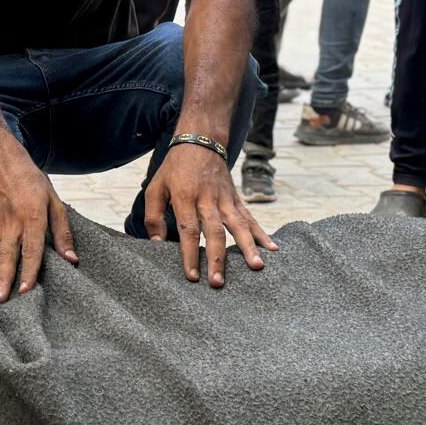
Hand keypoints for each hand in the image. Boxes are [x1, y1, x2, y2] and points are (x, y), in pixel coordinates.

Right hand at [0, 141, 77, 303]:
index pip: (31, 250)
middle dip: (2, 281)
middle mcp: (11, 225)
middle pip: (7, 257)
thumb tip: (72, 259)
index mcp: (32, 219)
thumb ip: (63, 232)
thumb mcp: (55, 202)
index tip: (26, 290)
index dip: (29, 271)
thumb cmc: (32, 182)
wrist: (1, 163)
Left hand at [142, 142, 277, 288]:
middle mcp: (207, 200)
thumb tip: (155, 244)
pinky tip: (272, 249)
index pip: (188, 230)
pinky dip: (261, 233)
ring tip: (257, 267)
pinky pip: (250, 218)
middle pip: (215, 233)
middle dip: (217, 259)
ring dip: (248, 247)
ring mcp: (225, 199)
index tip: (192, 277)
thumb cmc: (174, 169)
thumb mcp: (155, 188)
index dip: (190, 255)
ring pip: (238, 226)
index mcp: (185, 198)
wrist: (201, 141)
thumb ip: (153, 216)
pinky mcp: (236, 199)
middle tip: (218, 283)